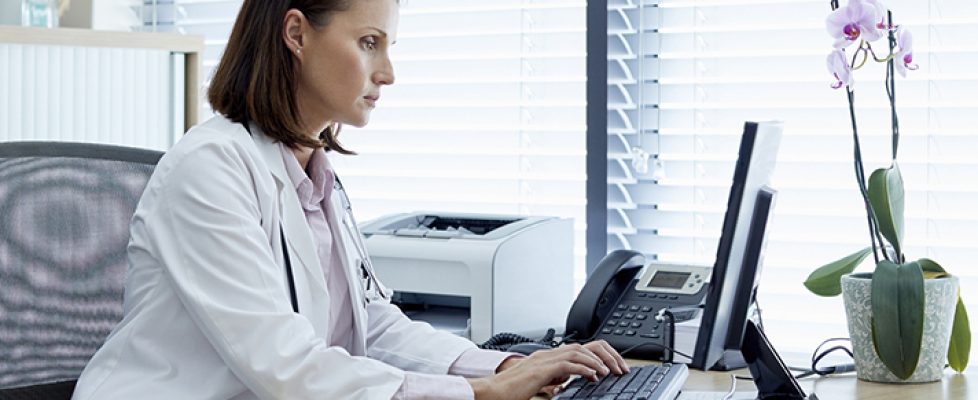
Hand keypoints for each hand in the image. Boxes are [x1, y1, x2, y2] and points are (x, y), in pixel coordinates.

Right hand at [471, 341, 628, 399]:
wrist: (491, 393)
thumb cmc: (509, 392)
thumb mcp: (538, 385)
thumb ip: (552, 381)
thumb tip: (565, 384)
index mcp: (548, 357)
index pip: (579, 348)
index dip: (599, 355)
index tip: (611, 367)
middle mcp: (548, 354)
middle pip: (584, 346)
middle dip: (606, 355)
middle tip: (620, 367)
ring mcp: (544, 360)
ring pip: (580, 351)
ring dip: (600, 361)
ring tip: (612, 371)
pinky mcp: (542, 369)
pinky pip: (569, 364)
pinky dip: (585, 368)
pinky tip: (595, 376)